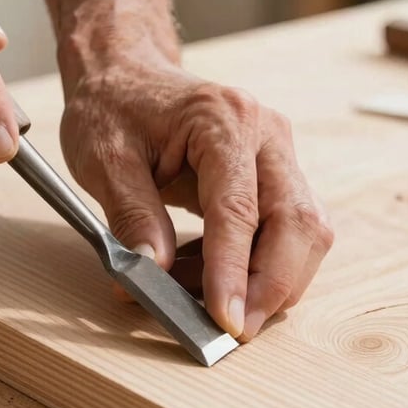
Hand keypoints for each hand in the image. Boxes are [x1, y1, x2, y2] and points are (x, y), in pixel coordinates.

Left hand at [60, 61, 333, 339]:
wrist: (127, 75)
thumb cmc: (113, 108)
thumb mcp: (104, 158)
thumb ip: (131, 215)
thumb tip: (155, 272)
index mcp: (223, 120)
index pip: (240, 208)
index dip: (235, 271)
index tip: (225, 320)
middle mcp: (266, 134)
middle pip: (297, 223)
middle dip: (272, 286)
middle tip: (232, 331)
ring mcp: (279, 155)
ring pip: (303, 233)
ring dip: (266, 279)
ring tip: (199, 298)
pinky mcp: (276, 176)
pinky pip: (284, 232)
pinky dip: (254, 265)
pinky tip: (205, 275)